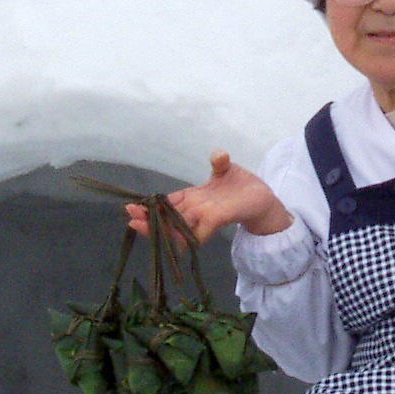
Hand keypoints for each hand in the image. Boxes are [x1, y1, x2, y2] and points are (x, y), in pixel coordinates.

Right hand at [127, 152, 293, 244]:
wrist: (265, 201)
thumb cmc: (243, 188)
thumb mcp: (227, 171)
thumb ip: (219, 163)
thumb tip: (218, 153)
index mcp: (195, 198)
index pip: (169, 204)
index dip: (152, 206)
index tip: (133, 207)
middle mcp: (197, 210)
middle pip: (168, 218)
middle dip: (148, 219)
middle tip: (129, 218)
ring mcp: (207, 216)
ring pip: (178, 227)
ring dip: (159, 228)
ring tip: (139, 226)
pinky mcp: (219, 219)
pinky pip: (199, 231)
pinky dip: (186, 236)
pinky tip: (173, 240)